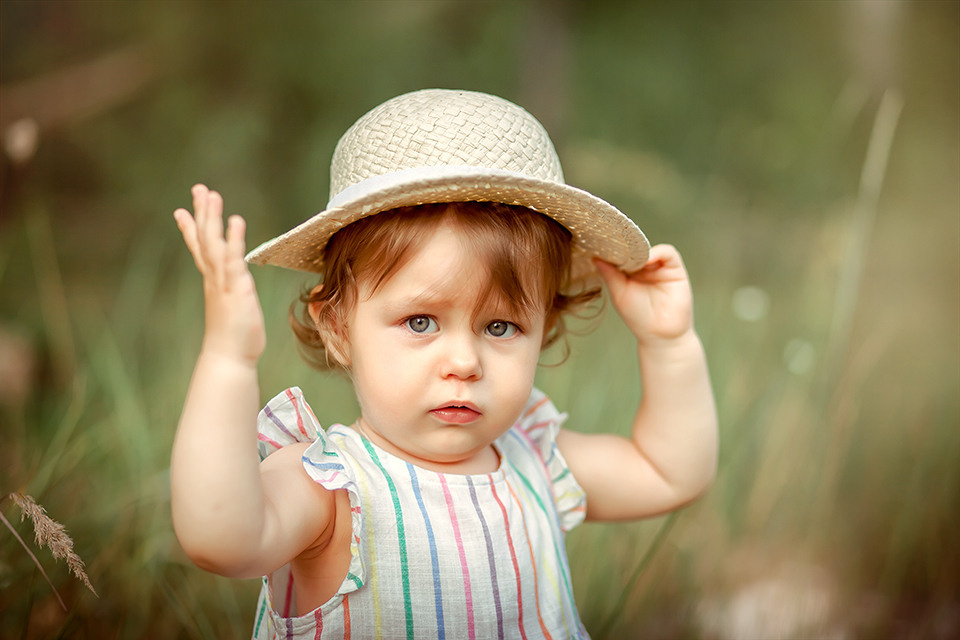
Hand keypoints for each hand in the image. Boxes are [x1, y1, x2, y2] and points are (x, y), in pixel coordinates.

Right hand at [174, 184, 265, 364]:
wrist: (229, 358)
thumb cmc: (233, 338)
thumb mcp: (230, 311)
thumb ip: (229, 298)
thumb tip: (230, 292)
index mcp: (214, 282)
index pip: (200, 251)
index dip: (191, 230)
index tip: (182, 210)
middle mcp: (215, 279)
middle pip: (204, 240)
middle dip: (201, 214)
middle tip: (199, 189)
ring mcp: (223, 282)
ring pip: (213, 244)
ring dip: (212, 218)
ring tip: (210, 194)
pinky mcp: (236, 288)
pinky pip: (234, 259)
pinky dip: (233, 239)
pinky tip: (235, 220)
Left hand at [594, 244, 693, 345]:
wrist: (661, 334)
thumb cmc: (639, 317)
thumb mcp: (619, 294)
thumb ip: (610, 275)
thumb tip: (595, 257)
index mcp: (630, 273)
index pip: (621, 255)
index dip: (613, 250)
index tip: (601, 246)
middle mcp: (645, 268)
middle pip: (635, 249)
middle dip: (625, 248)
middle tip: (614, 246)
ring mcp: (660, 268)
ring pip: (650, 248)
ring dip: (640, 250)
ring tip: (630, 258)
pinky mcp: (676, 269)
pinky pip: (668, 253)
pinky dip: (657, 253)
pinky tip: (646, 260)